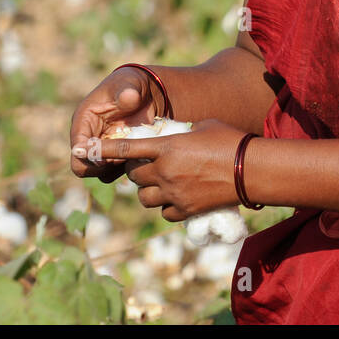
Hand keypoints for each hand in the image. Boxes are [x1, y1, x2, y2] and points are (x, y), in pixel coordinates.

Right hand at [69, 66, 160, 182]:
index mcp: (83, 121)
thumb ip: (127, 92)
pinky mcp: (115, 156)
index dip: (89, 155)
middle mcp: (88, 138)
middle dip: (100, 166)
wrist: (147, 92)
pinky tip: (138, 159)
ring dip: (114, 169)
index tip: (108, 155)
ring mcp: (101, 149)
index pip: (77, 147)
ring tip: (132, 157)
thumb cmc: (131, 84)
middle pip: (82, 166)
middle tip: (122, 159)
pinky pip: (114, 172)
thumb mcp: (129, 84)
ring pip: (98, 173)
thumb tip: (129, 97)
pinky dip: (124, 170)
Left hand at [98, 119, 247, 221]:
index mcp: (167, 147)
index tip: (86, 151)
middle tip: (148, 165)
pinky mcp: (185, 210)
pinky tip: (177, 197)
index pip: (126, 149)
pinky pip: (163, 212)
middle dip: (137, 170)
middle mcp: (165, 172)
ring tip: (163, 183)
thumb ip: (181, 132)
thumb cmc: (230, 141)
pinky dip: (165, 205)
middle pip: (133, 176)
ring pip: (144, 197)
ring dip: (149, 190)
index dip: (104, 150)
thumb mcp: (202, 126)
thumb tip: (173, 135)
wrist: (251, 170)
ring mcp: (174, 193)